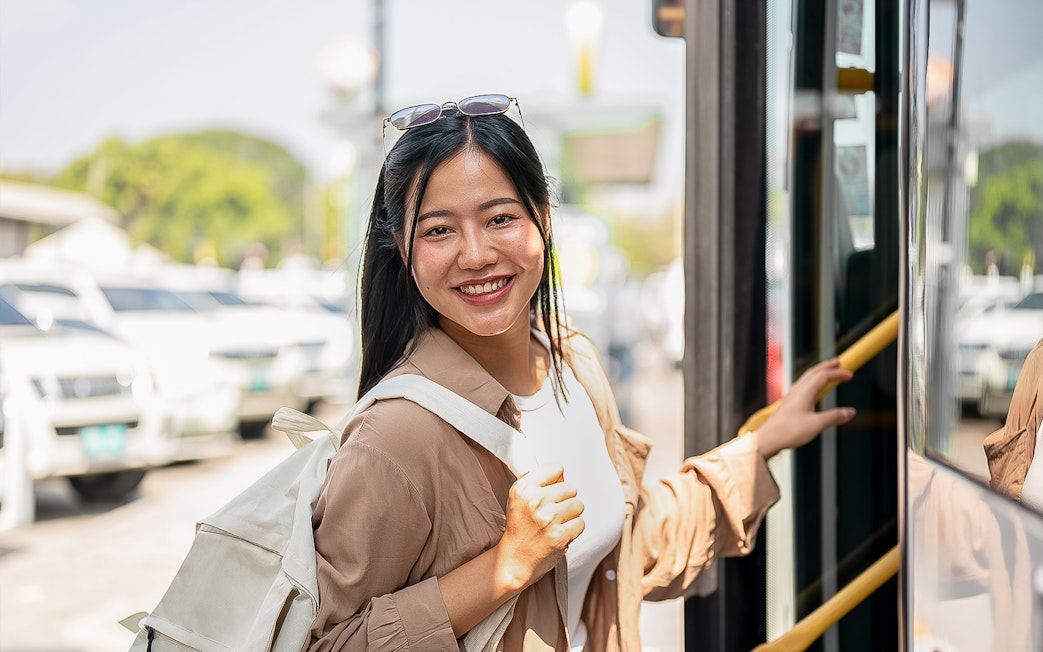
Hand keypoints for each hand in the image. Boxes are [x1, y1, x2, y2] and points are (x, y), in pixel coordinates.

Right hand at [496, 463, 584, 590]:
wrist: (514, 559)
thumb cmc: (519, 527)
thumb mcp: (518, 498)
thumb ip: (537, 481)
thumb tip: (561, 474)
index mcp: (524, 489)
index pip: (556, 468)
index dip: (557, 480)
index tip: (551, 491)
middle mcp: (535, 501)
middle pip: (571, 487)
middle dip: (566, 499)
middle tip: (554, 511)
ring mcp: (548, 519)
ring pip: (579, 505)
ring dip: (571, 514)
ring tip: (558, 522)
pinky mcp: (560, 536)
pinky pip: (581, 523)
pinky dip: (574, 529)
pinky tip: (561, 533)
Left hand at [755, 357, 854, 458]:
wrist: (767, 440)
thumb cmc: (788, 432)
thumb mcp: (816, 425)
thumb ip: (834, 417)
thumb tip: (850, 412)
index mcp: (803, 393)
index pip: (823, 376)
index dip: (838, 373)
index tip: (850, 374)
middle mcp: (796, 391)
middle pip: (813, 372)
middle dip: (827, 366)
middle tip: (838, 362)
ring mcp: (791, 397)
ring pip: (806, 378)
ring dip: (818, 372)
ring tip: (827, 372)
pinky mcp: (788, 404)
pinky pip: (802, 386)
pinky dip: (811, 382)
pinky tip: (812, 389)